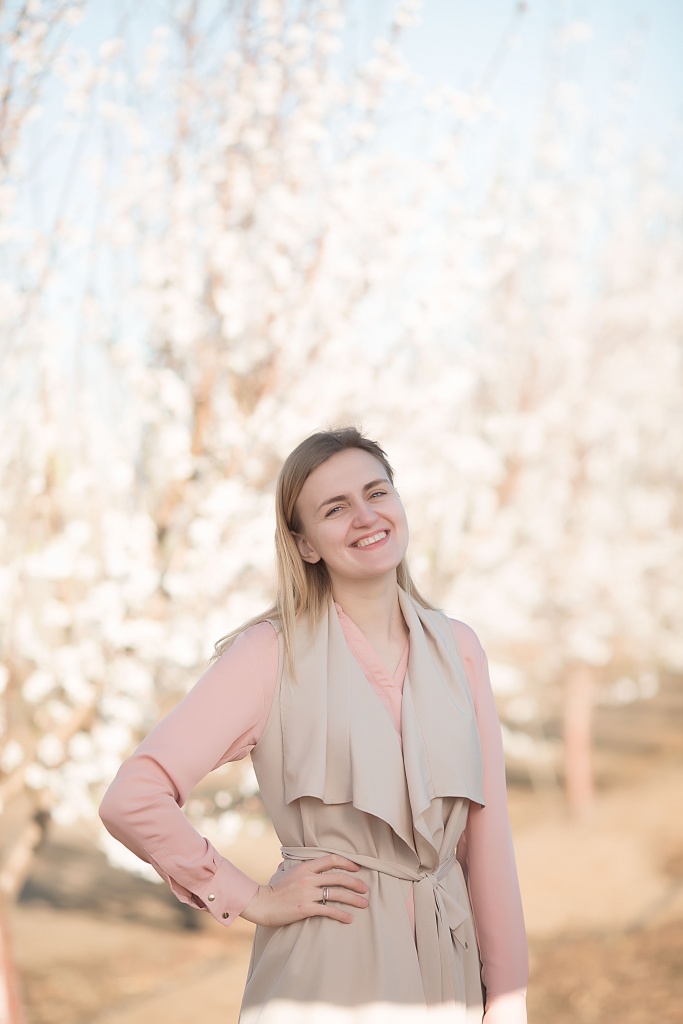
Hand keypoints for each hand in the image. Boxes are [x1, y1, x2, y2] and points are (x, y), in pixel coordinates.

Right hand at [240, 854, 368, 926]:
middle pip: (338, 877)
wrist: (261, 903)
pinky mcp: (305, 908)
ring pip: (336, 893)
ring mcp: (307, 893)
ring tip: (364, 903)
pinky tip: (349, 918)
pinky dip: (341, 914)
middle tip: (365, 888)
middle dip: (355, 883)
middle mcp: (308, 878)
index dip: (347, 863)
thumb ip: (303, 871)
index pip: (331, 859)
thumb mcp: (288, 873)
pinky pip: (328, 910)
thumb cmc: (274, 890)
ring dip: (353, 899)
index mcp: (305, 867)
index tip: (357, 868)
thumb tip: (314, 868)